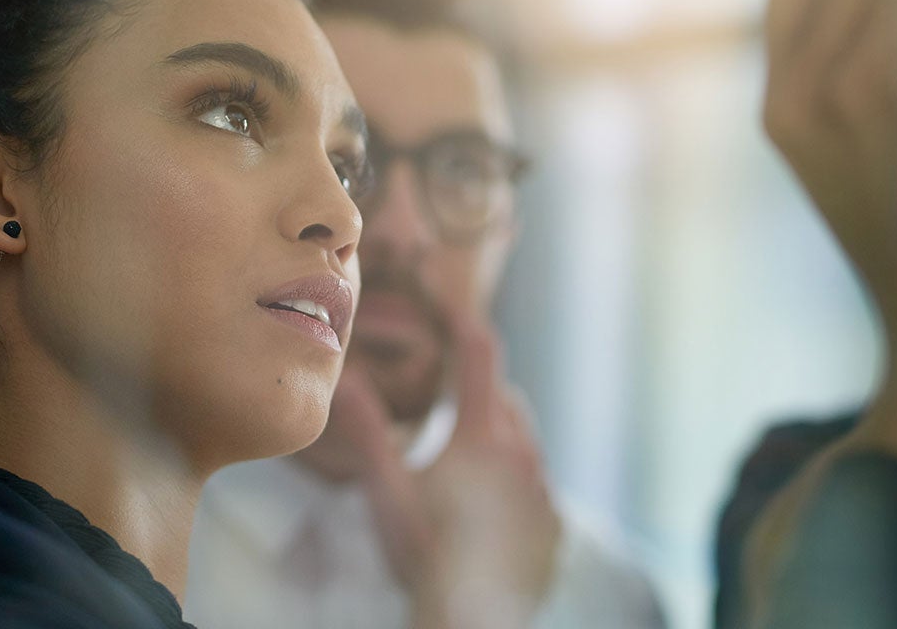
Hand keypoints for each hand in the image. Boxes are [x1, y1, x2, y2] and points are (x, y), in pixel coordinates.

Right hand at [334, 311, 561, 628]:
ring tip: (461, 465)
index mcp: (482, 436)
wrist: (471, 614)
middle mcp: (524, 454)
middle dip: (477, 395)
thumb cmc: (423, 551)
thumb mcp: (386, 490)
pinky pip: (537, 489)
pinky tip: (486, 511)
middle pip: (504, 400)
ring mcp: (544, 492)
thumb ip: (366, 431)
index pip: (479, 354)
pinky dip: (514, 485)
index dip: (463, 318)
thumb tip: (342, 380)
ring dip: (497, 441)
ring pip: (524, 444)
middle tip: (444, 408)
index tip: (447, 299)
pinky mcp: (554, 528)